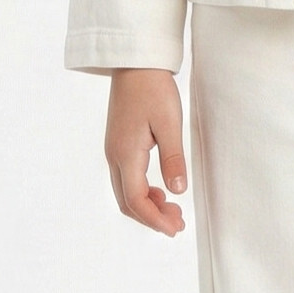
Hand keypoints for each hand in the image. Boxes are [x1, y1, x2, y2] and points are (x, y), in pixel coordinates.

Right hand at [105, 68, 187, 235]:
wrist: (135, 63)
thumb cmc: (153, 89)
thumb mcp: (170, 123)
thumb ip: (173, 158)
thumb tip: (177, 191)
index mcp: (126, 154)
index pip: (137, 200)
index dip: (155, 219)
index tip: (175, 229)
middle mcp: (115, 156)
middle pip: (127, 202)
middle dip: (152, 218)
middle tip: (178, 223)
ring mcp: (114, 150)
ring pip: (126, 192)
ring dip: (147, 206)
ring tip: (173, 209)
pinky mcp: (119, 144)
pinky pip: (127, 179)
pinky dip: (143, 192)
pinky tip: (161, 190)